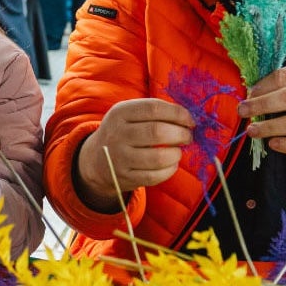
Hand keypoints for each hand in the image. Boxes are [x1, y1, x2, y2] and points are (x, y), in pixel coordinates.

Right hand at [76, 98, 193, 211]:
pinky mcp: (126, 177)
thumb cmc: (123, 132)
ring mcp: (120, 157)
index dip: (177, 113)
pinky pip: (155, 176)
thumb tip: (188, 118)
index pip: (154, 108)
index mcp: (120, 113)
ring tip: (177, 151)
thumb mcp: (128, 115)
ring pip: (159, 157)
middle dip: (181, 134)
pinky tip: (171, 164)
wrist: (96, 160)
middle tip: (187, 136)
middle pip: (157, 132)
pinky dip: (170, 170)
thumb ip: (154, 112)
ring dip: (176, 154)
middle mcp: (117, 134)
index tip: (189, 120)